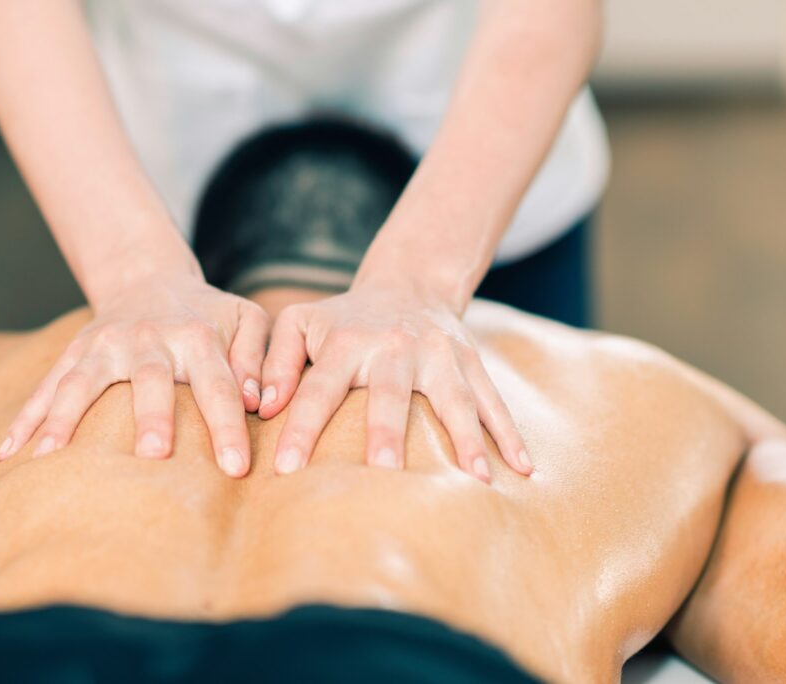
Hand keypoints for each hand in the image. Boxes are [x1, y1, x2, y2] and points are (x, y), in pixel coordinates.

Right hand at [0, 274, 268, 477]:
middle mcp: (149, 339)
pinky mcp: (74, 353)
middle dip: (152, 416)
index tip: (237, 469)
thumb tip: (256, 402)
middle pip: (150, 380)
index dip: (229, 427)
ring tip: (49, 460)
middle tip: (153, 455)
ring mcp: (105, 345)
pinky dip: (26, 417)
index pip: (218, 387)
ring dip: (65, 419)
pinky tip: (8, 453)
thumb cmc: (209, 314)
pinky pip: (47, 386)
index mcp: (197, 336)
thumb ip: (258, 357)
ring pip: (83, 382)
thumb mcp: (247, 320)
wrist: (149, 278)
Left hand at [257, 281, 531, 481]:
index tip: (286, 470)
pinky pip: (492, 399)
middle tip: (382, 470)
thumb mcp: (299, 323)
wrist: (407, 283)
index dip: (301, 427)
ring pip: (453, 398)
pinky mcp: (471, 360)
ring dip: (466, 438)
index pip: (318, 389)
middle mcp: (395, 347)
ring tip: (475, 480)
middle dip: (385, 432)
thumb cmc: (342, 319)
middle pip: (390, 394)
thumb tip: (264, 407)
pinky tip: (521, 469)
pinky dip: (508, 433)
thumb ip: (275, 360)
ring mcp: (439, 353)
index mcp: (347, 341)